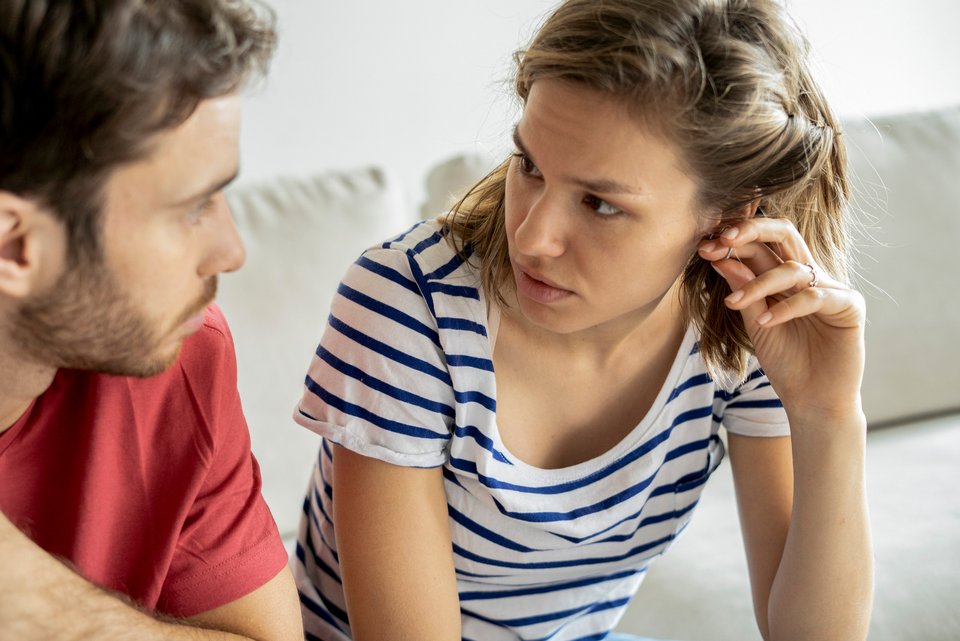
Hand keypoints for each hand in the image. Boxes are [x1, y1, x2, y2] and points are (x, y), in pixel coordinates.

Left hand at [697, 217, 865, 419]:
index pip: (760, 244)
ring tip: (734, 303)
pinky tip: (766, 322)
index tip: (703, 248)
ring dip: (759, 284)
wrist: (812, 400)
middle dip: (751, 230)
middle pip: (784, 233)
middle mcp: (809, 275)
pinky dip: (786, 308)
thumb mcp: (755, 323)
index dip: (732, 241)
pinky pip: (814, 297)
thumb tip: (719, 258)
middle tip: (722, 240)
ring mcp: (831, 288)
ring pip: (793, 269)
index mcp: (785, 275)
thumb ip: (743, 291)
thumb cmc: (785, 361)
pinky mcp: (849, 306)